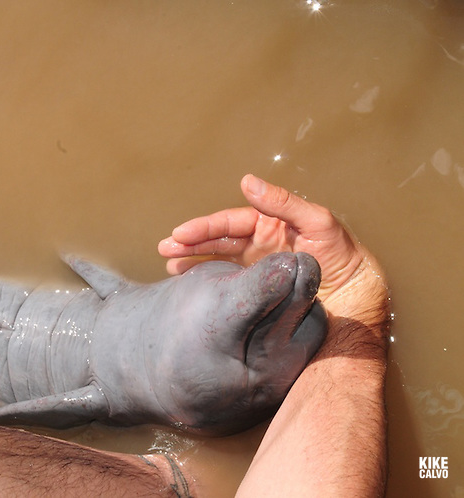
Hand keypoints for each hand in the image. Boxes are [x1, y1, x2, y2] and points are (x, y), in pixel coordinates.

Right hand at [158, 174, 388, 339]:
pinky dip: (207, 281)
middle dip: (190, 243)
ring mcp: (256, 268)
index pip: (229, 222)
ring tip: (170, 266)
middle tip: (165, 248)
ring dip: (193, 261)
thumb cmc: (342, 256)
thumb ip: (283, 202)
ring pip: (217, 260)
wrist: (355, 299)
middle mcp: (259, 244)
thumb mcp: (318, 223)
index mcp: (269, 224)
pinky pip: (228, 283)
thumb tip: (246, 181)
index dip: (205, 227)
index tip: (181, 234)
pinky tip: (189, 283)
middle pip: (217, 240)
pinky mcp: (257, 291)